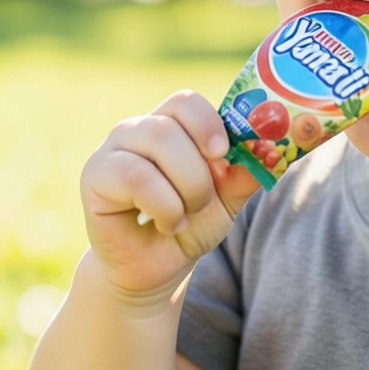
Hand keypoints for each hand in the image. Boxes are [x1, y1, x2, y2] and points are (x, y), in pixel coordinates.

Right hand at [79, 90, 260, 300]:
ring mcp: (112, 150)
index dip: (208, 122)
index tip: (223, 153)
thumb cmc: (189, 225)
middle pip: (173, 123)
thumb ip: (246, 171)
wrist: (154, 268)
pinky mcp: (94, 175)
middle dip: (200, 171)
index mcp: (171, 125)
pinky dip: (163, 205)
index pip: (186, 101)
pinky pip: (136, 175)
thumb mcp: (226, 198)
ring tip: (183, 217)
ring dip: (185, 188)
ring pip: (158, 143)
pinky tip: (166, 224)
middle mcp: (138, 129)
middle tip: (203, 201)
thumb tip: (273, 149)